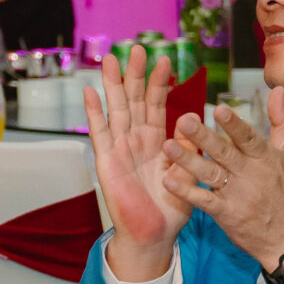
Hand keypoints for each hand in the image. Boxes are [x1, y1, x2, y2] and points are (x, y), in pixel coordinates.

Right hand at [88, 53, 190, 278]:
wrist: (154, 236)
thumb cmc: (171, 208)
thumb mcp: (188, 175)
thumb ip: (189, 149)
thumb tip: (194, 119)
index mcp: (157, 141)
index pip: (158, 105)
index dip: (161, 83)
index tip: (167, 60)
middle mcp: (137, 140)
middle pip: (134, 100)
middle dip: (136, 74)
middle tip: (139, 48)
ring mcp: (119, 148)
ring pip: (116, 110)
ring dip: (113, 85)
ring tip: (112, 59)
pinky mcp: (107, 162)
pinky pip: (100, 133)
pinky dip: (94, 113)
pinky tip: (90, 92)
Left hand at [163, 90, 283, 271]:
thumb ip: (281, 121)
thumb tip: (277, 88)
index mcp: (264, 157)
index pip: (248, 137)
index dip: (234, 124)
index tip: (218, 109)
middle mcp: (249, 174)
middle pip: (225, 153)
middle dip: (204, 137)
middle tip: (183, 120)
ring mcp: (236, 195)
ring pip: (210, 174)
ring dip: (188, 160)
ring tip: (167, 146)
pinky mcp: (225, 214)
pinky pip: (203, 201)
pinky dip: (186, 192)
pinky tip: (168, 181)